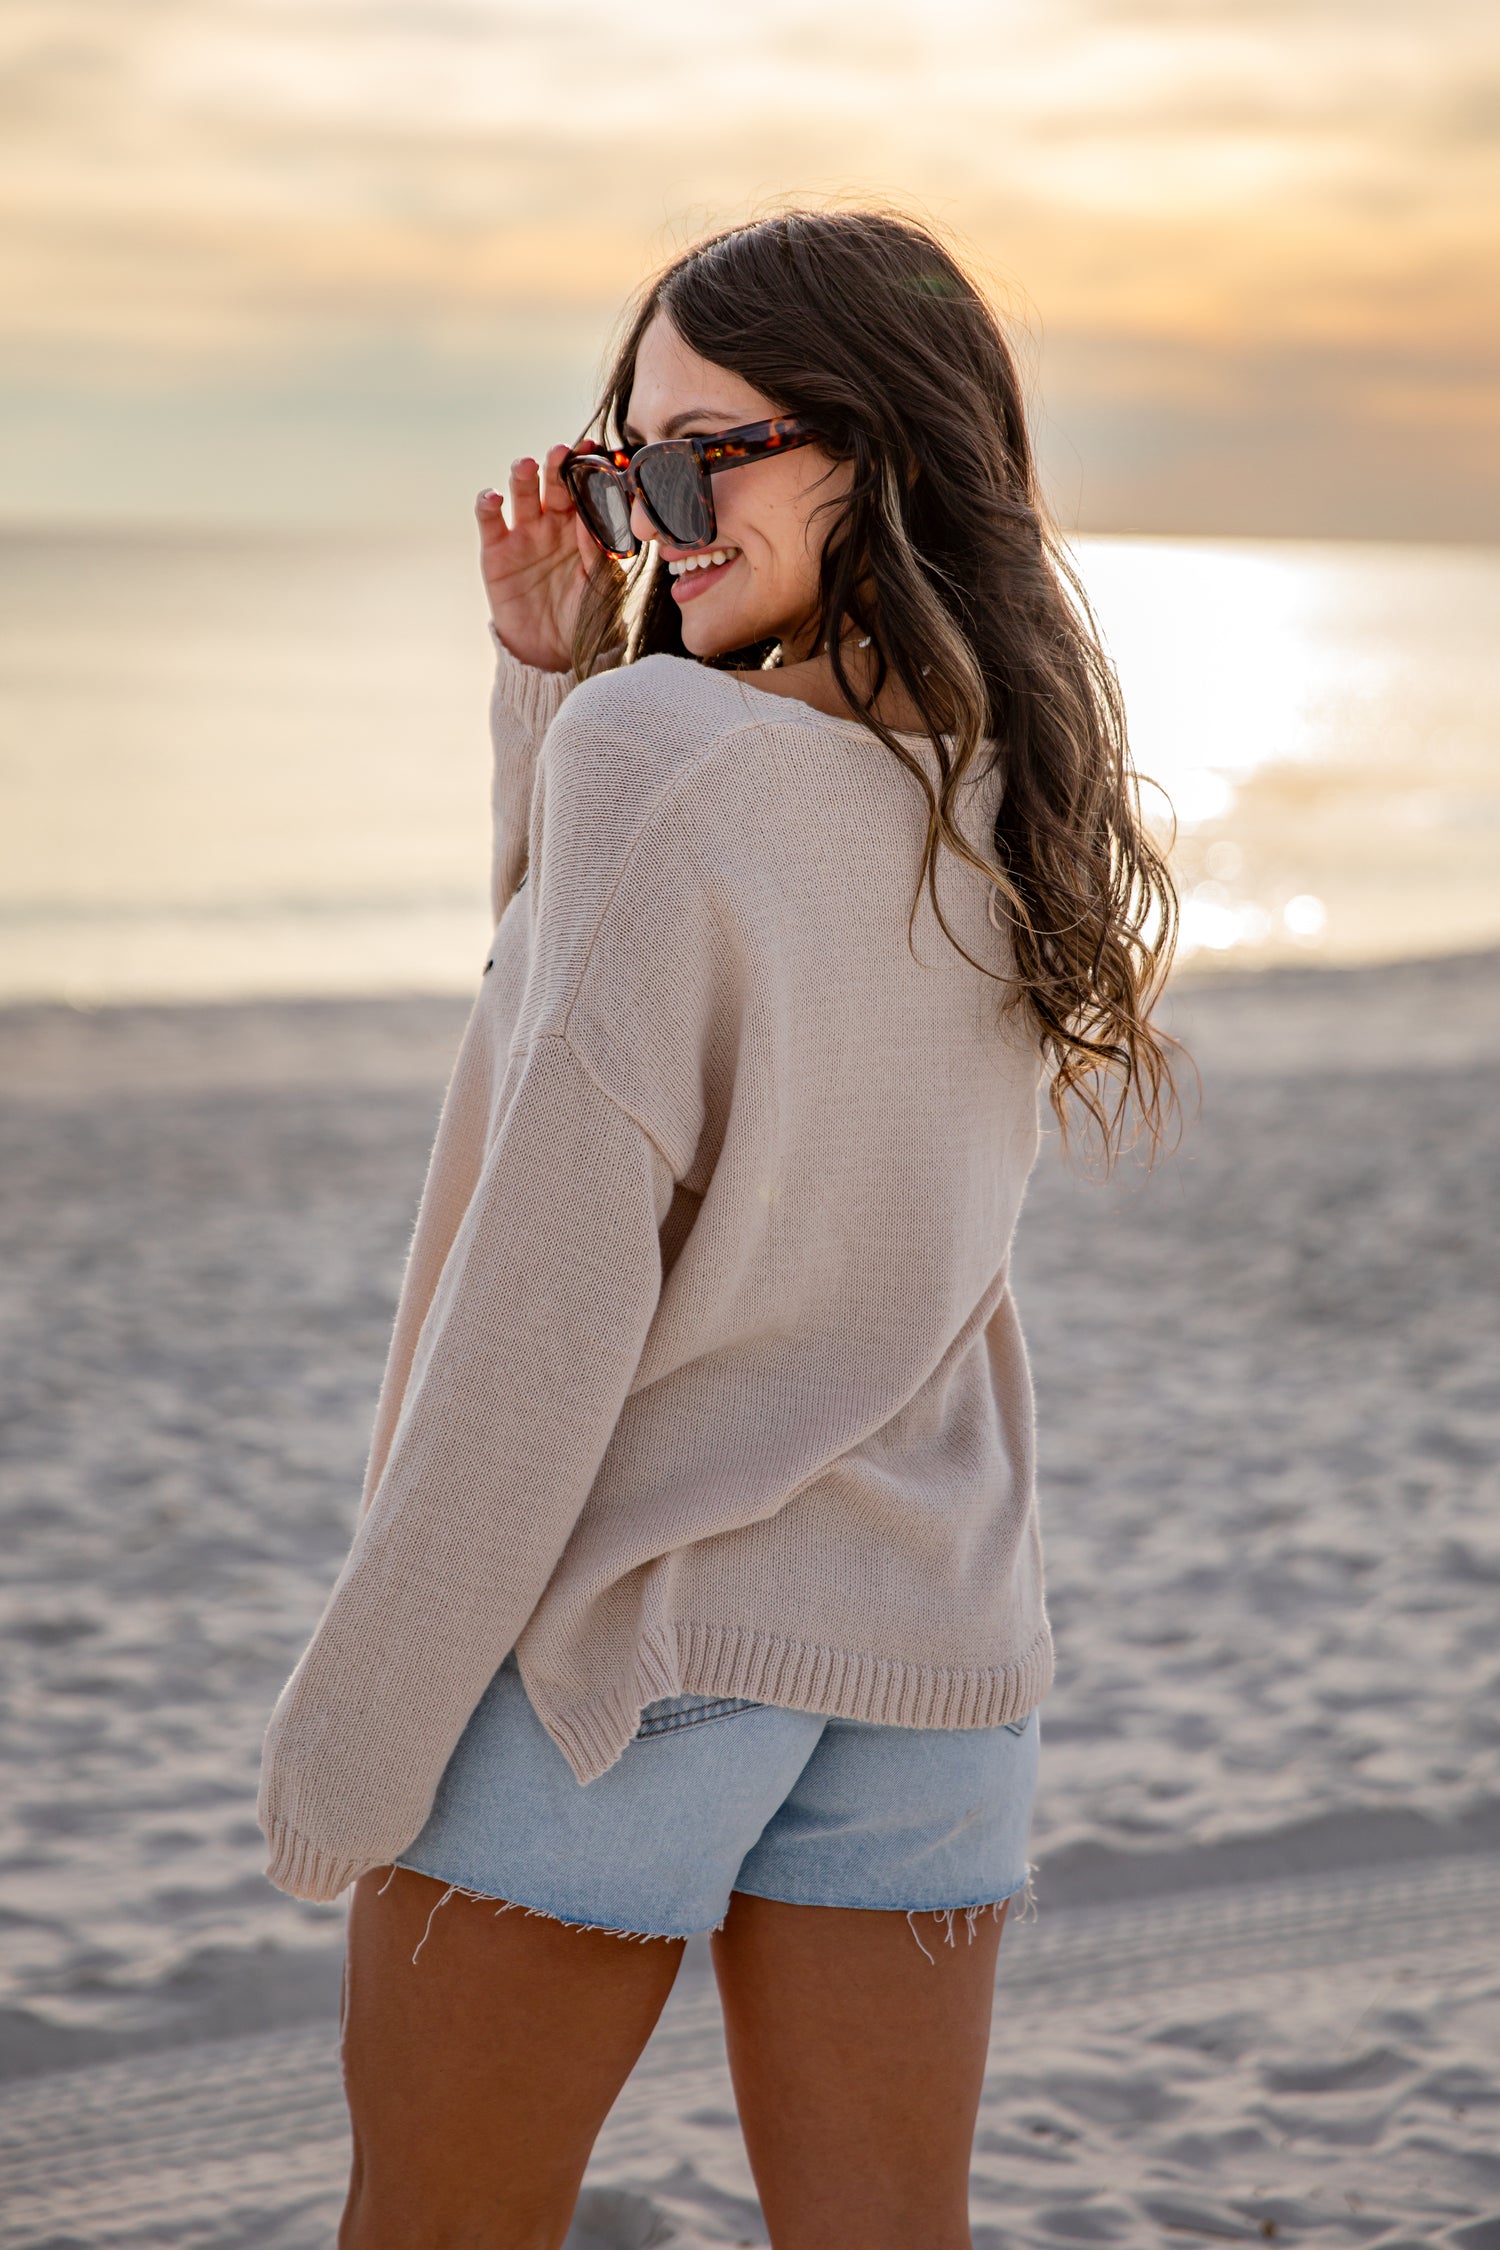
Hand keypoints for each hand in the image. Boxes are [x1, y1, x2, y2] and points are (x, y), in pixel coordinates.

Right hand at [477, 445, 610, 672]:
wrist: (552, 653)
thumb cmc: (585, 618)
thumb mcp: (601, 588)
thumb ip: (599, 555)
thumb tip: (595, 521)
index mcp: (583, 528)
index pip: (586, 491)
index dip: (590, 471)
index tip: (597, 451)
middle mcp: (553, 524)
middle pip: (553, 485)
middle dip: (557, 466)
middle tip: (562, 451)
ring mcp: (524, 534)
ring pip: (522, 494)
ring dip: (522, 476)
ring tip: (526, 465)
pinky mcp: (496, 550)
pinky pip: (490, 520)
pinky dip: (488, 504)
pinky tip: (494, 496)